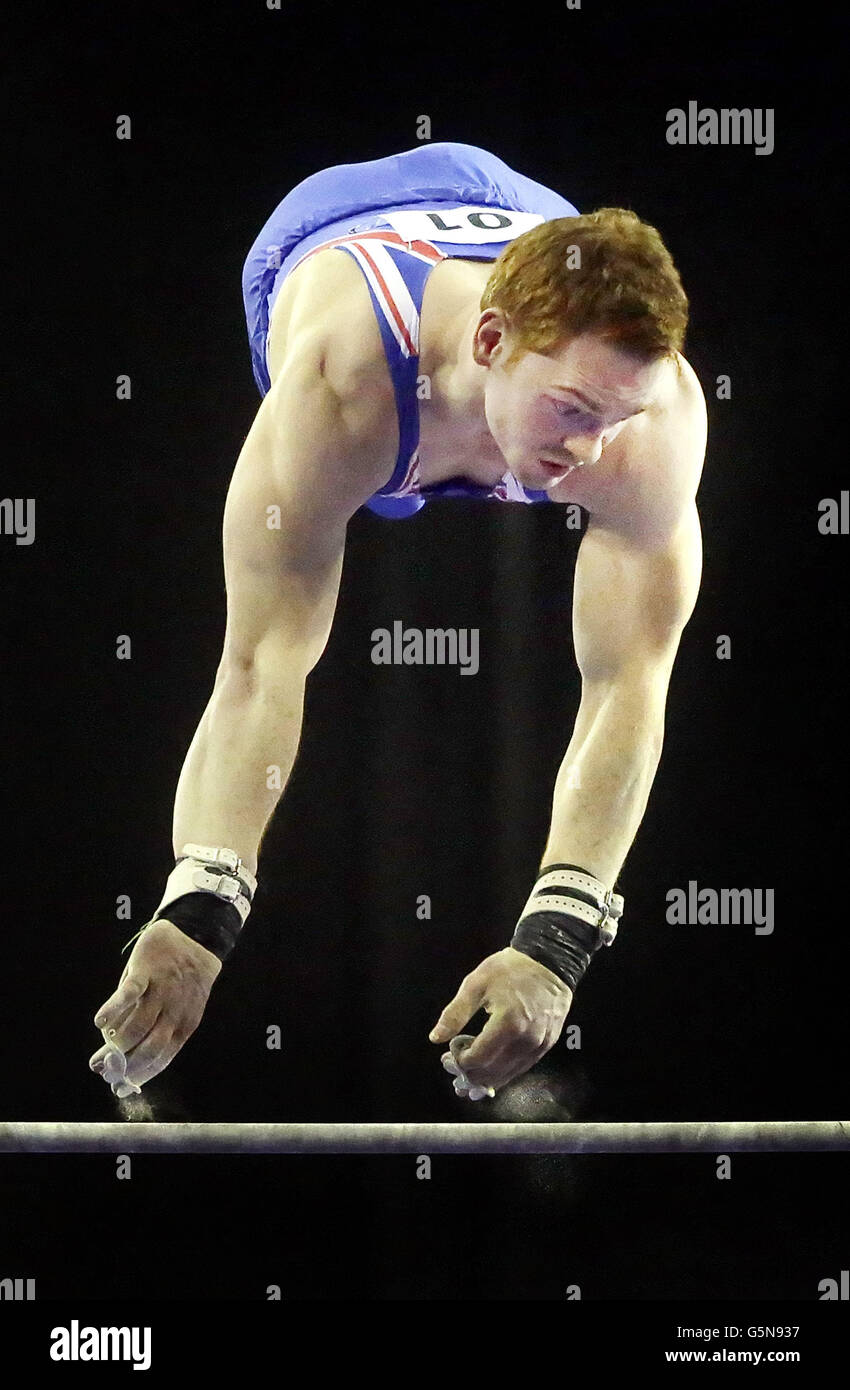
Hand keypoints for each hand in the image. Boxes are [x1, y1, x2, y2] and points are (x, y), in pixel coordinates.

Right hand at [89, 920, 221, 1095]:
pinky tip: (99, 1022)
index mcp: (184, 1025)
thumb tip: (122, 1054)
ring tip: (99, 1054)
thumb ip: (155, 1029)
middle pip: (149, 1047)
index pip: (161, 1058)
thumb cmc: (181, 979)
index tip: (119, 1087)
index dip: (139, 1075)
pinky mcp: (147, 971)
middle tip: (102, 1071)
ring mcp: (161, 991)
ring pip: (138, 1026)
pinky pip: (129, 994)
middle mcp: (175, 1012)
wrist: (196, 936)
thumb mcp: (176, 1007)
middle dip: (124, 1065)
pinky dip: (113, 1009)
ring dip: (116, 1044)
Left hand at [428, 946, 572, 1097]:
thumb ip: (455, 1014)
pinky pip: (522, 1067)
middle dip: (470, 1074)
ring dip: (486, 1078)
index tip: (449, 1055)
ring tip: (469, 1072)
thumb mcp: (476, 984)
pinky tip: (491, 1069)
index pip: (478, 1058)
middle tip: (454, 1067)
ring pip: (508, 1075)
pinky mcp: (547, 1045)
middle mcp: (526, 1040)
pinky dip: (504, 1072)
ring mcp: (539, 1045)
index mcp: (507, 1024)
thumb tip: (435, 1038)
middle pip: (493, 1072)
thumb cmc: (510, 970)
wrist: (549, 962)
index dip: (460, 1062)